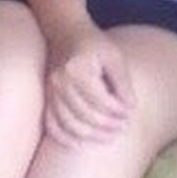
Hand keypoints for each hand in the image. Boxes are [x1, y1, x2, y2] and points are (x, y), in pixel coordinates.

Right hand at [44, 28, 134, 147]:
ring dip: (91, 136)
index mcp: (79, 69)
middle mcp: (60, 81)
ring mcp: (50, 91)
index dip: (118, 111)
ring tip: (109, 137)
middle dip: (107, 126)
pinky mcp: (46, 97)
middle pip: (85, 115)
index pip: (101, 100)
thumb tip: (130, 108)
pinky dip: (66, 138)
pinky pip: (52, 125)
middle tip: (123, 128)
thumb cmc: (94, 44)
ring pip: (69, 124)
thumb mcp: (114, 56)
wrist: (65, 33)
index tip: (130, 113)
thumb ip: (123, 82)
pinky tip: (81, 144)